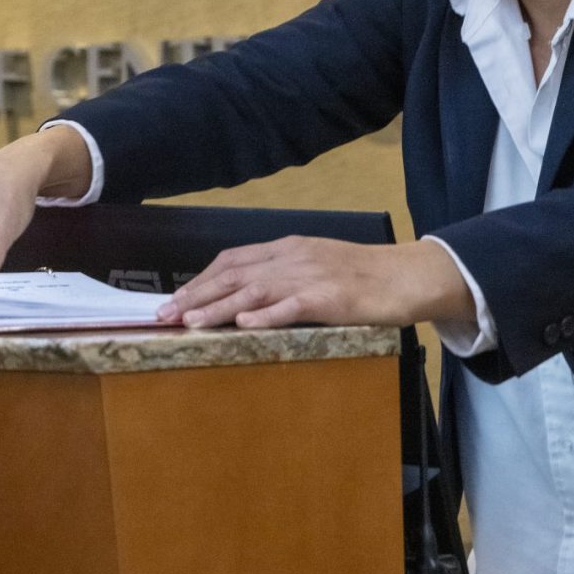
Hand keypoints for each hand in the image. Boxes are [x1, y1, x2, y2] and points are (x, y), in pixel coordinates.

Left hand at [159, 237, 475, 330]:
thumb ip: (283, 275)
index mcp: (288, 248)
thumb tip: (245, 297)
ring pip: (255, 290)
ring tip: (190, 322)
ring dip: (219, 307)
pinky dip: (267, 315)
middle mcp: (294, 256)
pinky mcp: (331, 297)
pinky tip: (245, 325)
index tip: (174, 300)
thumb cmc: (363, 277)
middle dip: (196, 295)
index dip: (200, 280)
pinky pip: (294, 306)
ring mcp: (311, 275)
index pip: (231, 261)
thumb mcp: (316, 266)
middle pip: (234, 274)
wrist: (408, 275)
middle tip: (165, 315)